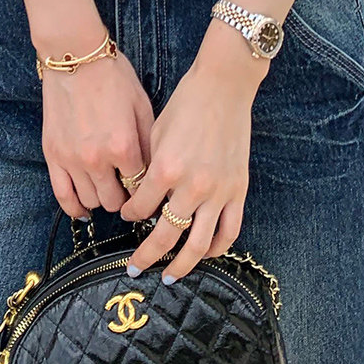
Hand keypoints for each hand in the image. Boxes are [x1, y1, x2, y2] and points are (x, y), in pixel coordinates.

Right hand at [42, 49, 153, 216]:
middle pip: (115, 201)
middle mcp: (97, 159)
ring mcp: (72, 160)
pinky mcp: (53, 156)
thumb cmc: (112, 75)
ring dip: (102, 198)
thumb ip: (148, 144)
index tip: (148, 190)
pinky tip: (84, 209)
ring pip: (91, 201)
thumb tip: (154, 173)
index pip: (140, 188)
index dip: (146, 190)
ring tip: (108, 188)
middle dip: (124, 197)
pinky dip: (75, 208)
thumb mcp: (141, 106)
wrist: (76, 56)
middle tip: (127, 187)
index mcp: (124, 146)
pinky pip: (63, 196)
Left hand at [118, 35, 263, 279]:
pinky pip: (228, 232)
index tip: (126, 216)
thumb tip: (141, 195)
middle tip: (134, 269)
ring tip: (169, 276)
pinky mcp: (237, 191)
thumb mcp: (156, 132)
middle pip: (166, 237)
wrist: (223, 87)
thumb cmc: (186, 104)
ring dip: (181, 265)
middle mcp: (191, 186)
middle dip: (146, 257)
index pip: (140, 207)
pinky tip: (204, 254)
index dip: (129, 215)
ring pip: (198, 245)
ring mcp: (217, 192)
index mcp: (165, 169)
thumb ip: (149, 168)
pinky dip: (216, 249)